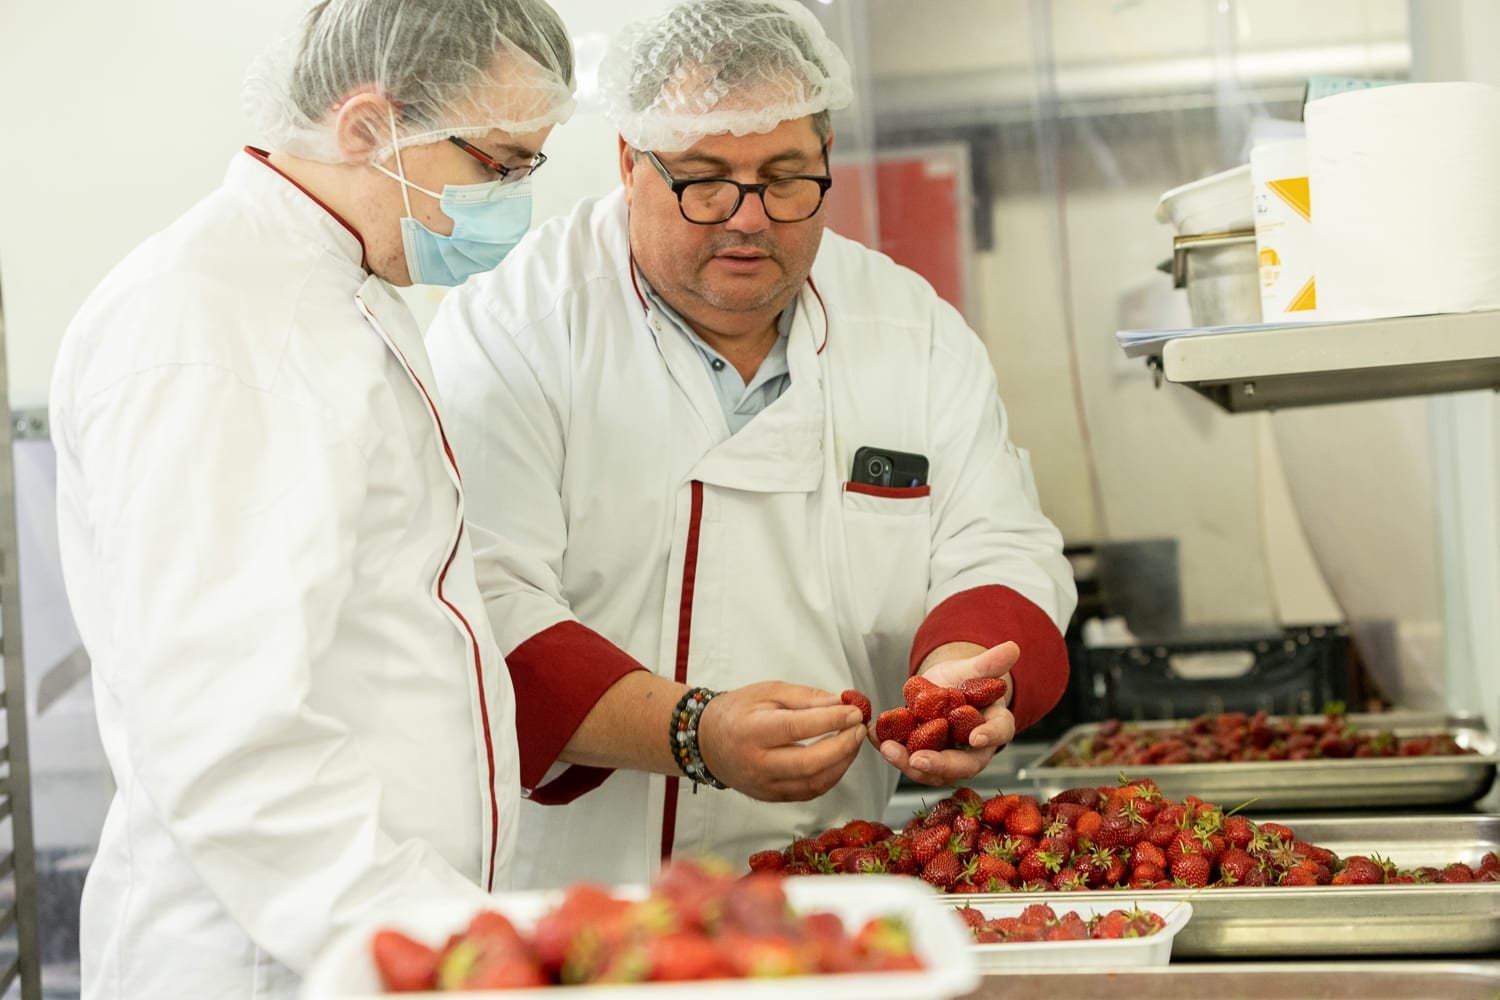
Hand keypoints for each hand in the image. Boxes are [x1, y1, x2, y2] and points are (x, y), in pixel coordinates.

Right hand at [696, 681, 865, 801]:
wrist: (707, 742)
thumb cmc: (738, 711)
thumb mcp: (768, 691)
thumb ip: (805, 697)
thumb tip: (841, 704)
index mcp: (751, 731)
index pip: (797, 728)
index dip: (831, 720)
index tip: (855, 711)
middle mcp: (756, 763)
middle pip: (809, 763)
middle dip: (843, 746)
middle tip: (860, 728)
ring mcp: (764, 785)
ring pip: (813, 783)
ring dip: (842, 763)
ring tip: (853, 741)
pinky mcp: (771, 797)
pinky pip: (809, 791)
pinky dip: (830, 776)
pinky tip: (840, 759)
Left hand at [873, 641, 1018, 787]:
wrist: (940, 686)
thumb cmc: (963, 680)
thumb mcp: (972, 669)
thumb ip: (989, 663)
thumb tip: (1012, 648)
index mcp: (994, 725)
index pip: (999, 733)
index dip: (990, 736)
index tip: (976, 737)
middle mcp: (973, 749)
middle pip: (963, 764)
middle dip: (939, 764)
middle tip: (918, 760)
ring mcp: (947, 758)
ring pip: (932, 771)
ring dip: (908, 763)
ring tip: (887, 748)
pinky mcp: (923, 758)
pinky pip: (907, 759)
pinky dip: (889, 750)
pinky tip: (874, 736)